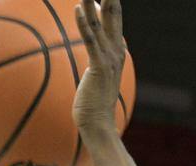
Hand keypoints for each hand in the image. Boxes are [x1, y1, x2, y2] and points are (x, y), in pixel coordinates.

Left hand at [71, 0, 127, 138]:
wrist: (98, 124)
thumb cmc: (93, 103)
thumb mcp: (96, 76)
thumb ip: (96, 60)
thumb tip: (91, 54)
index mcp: (117, 52)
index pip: (115, 20)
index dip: (112, 3)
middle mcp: (116, 52)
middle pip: (113, 16)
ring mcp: (109, 59)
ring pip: (100, 24)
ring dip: (92, 3)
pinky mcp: (99, 67)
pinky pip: (90, 40)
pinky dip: (84, 23)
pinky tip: (79, 8)